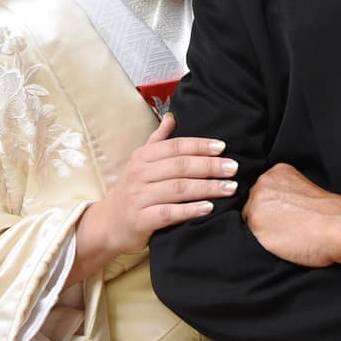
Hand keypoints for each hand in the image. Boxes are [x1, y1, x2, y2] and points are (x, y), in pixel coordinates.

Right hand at [71, 114, 236, 278]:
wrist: (107, 224)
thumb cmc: (131, 191)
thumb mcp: (140, 162)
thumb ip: (158, 140)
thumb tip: (172, 117)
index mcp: (142, 157)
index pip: (175, 146)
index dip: (199, 145)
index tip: (222, 147)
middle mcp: (139, 174)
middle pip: (180, 166)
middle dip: (210, 166)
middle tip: (233, 168)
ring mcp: (139, 197)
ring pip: (178, 188)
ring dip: (207, 187)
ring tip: (229, 188)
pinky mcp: (140, 219)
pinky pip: (169, 213)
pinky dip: (190, 210)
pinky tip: (209, 208)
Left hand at [241, 162, 340, 267]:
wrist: (336, 227)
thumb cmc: (327, 213)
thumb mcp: (303, 186)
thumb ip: (285, 190)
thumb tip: (277, 204)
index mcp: (276, 172)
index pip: (263, 190)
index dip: (274, 205)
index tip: (286, 213)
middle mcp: (262, 184)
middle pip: (254, 202)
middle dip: (266, 214)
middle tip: (287, 225)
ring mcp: (256, 204)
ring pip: (251, 219)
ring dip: (264, 228)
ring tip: (286, 233)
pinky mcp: (255, 225)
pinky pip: (253, 236)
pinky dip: (265, 241)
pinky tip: (282, 241)